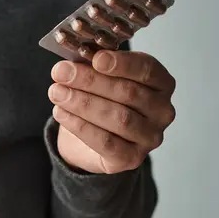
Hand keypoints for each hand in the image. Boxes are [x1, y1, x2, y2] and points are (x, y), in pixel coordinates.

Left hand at [48, 50, 175, 173]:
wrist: (89, 138)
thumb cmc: (100, 100)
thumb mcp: (98, 77)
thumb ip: (93, 66)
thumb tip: (73, 62)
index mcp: (161, 83)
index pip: (147, 69)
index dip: (122, 64)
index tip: (96, 59)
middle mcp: (162, 111)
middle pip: (128, 93)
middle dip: (90, 81)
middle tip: (61, 73)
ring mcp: (150, 137)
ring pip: (119, 118)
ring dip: (82, 103)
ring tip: (56, 93)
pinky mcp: (132, 158)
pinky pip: (106, 142)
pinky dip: (81, 126)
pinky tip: (61, 113)